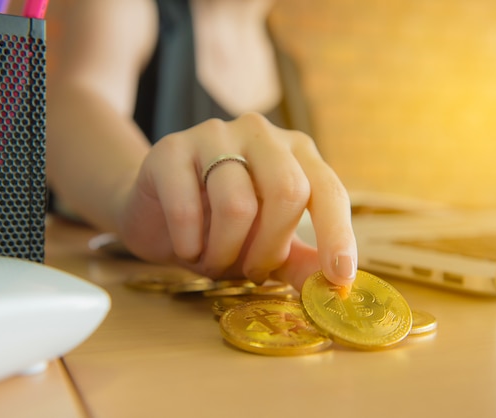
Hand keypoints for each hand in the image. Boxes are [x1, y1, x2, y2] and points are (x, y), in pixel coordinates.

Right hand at [115, 113, 356, 289]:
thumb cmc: (220, 229)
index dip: (337, 234)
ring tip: (212, 261)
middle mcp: (260, 133)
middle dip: (270, 248)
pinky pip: (186, 208)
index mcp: (295, 152)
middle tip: (251, 273)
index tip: (339, 278)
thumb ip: (300, 261)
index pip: (327, 190)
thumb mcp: (266, 247)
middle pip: (287, 191)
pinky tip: (186, 248)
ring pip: (236, 204)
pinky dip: (189, 244)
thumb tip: (335, 288)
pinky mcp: (170, 149)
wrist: (155, 213)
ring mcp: (214, 134)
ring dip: (224, 252)